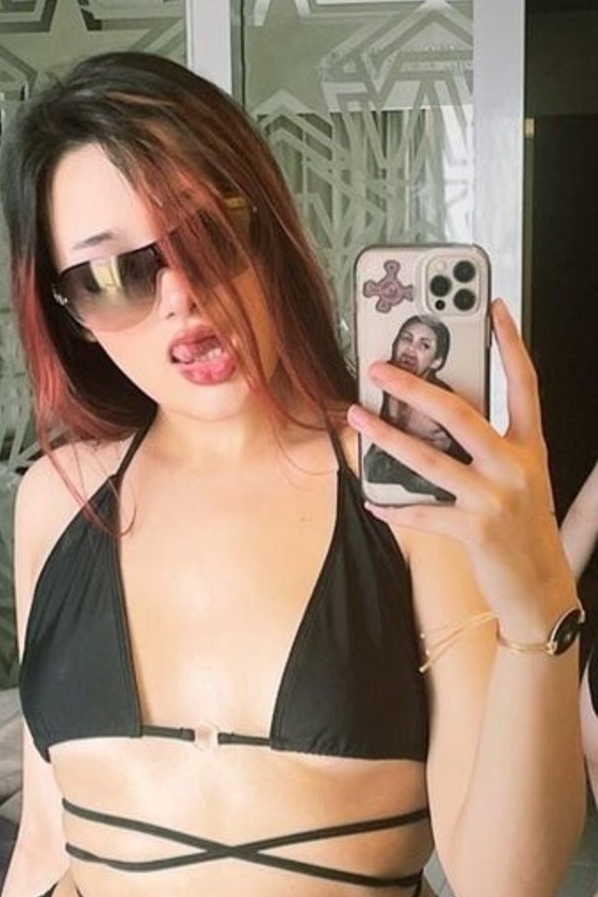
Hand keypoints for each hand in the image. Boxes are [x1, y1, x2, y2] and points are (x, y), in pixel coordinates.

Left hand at [350, 301, 574, 636]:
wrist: (540, 589)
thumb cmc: (523, 530)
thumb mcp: (520, 480)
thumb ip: (490, 449)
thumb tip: (439, 420)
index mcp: (530, 447)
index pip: (523, 384)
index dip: (510, 344)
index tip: (492, 308)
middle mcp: (515, 467)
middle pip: (460, 413)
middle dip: (415, 386)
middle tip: (380, 370)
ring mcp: (495, 499)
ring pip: (429, 459)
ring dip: (386, 438)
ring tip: (356, 419)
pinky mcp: (474, 531)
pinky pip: (422, 513)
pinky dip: (394, 508)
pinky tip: (372, 501)